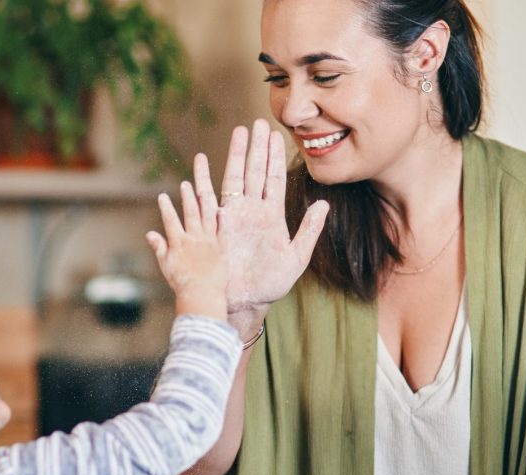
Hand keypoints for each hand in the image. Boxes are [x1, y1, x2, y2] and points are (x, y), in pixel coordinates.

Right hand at [148, 180, 227, 320]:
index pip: (170, 220)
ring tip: (201, 189)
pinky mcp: (222, 249)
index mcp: (179, 243)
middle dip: (187, 197)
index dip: (166, 207)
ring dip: (203, 202)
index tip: (162, 195)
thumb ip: (159, 248)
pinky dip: (223, 219)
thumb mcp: (166, 266)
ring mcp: (209, 242)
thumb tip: (149, 233)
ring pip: (206, 217)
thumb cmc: (182, 284)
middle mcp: (194, 239)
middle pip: (190, 213)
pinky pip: (223, 231)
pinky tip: (222, 209)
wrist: (202, 296)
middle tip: (185, 184)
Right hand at [191, 119, 328, 319]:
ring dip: (237, 155)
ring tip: (238, 132)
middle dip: (257, 146)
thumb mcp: (297, 256)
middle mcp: (252, 211)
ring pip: (235, 178)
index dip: (275, 156)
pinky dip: (204, 179)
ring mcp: (234, 216)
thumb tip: (323, 203)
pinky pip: (210, 198)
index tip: (276, 135)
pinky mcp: (218, 226)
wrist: (247, 301)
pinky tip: (201, 161)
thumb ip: (309, 229)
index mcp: (271, 215)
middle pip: (255, 171)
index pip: (274, 178)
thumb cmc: (272, 283)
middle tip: (258, 122)